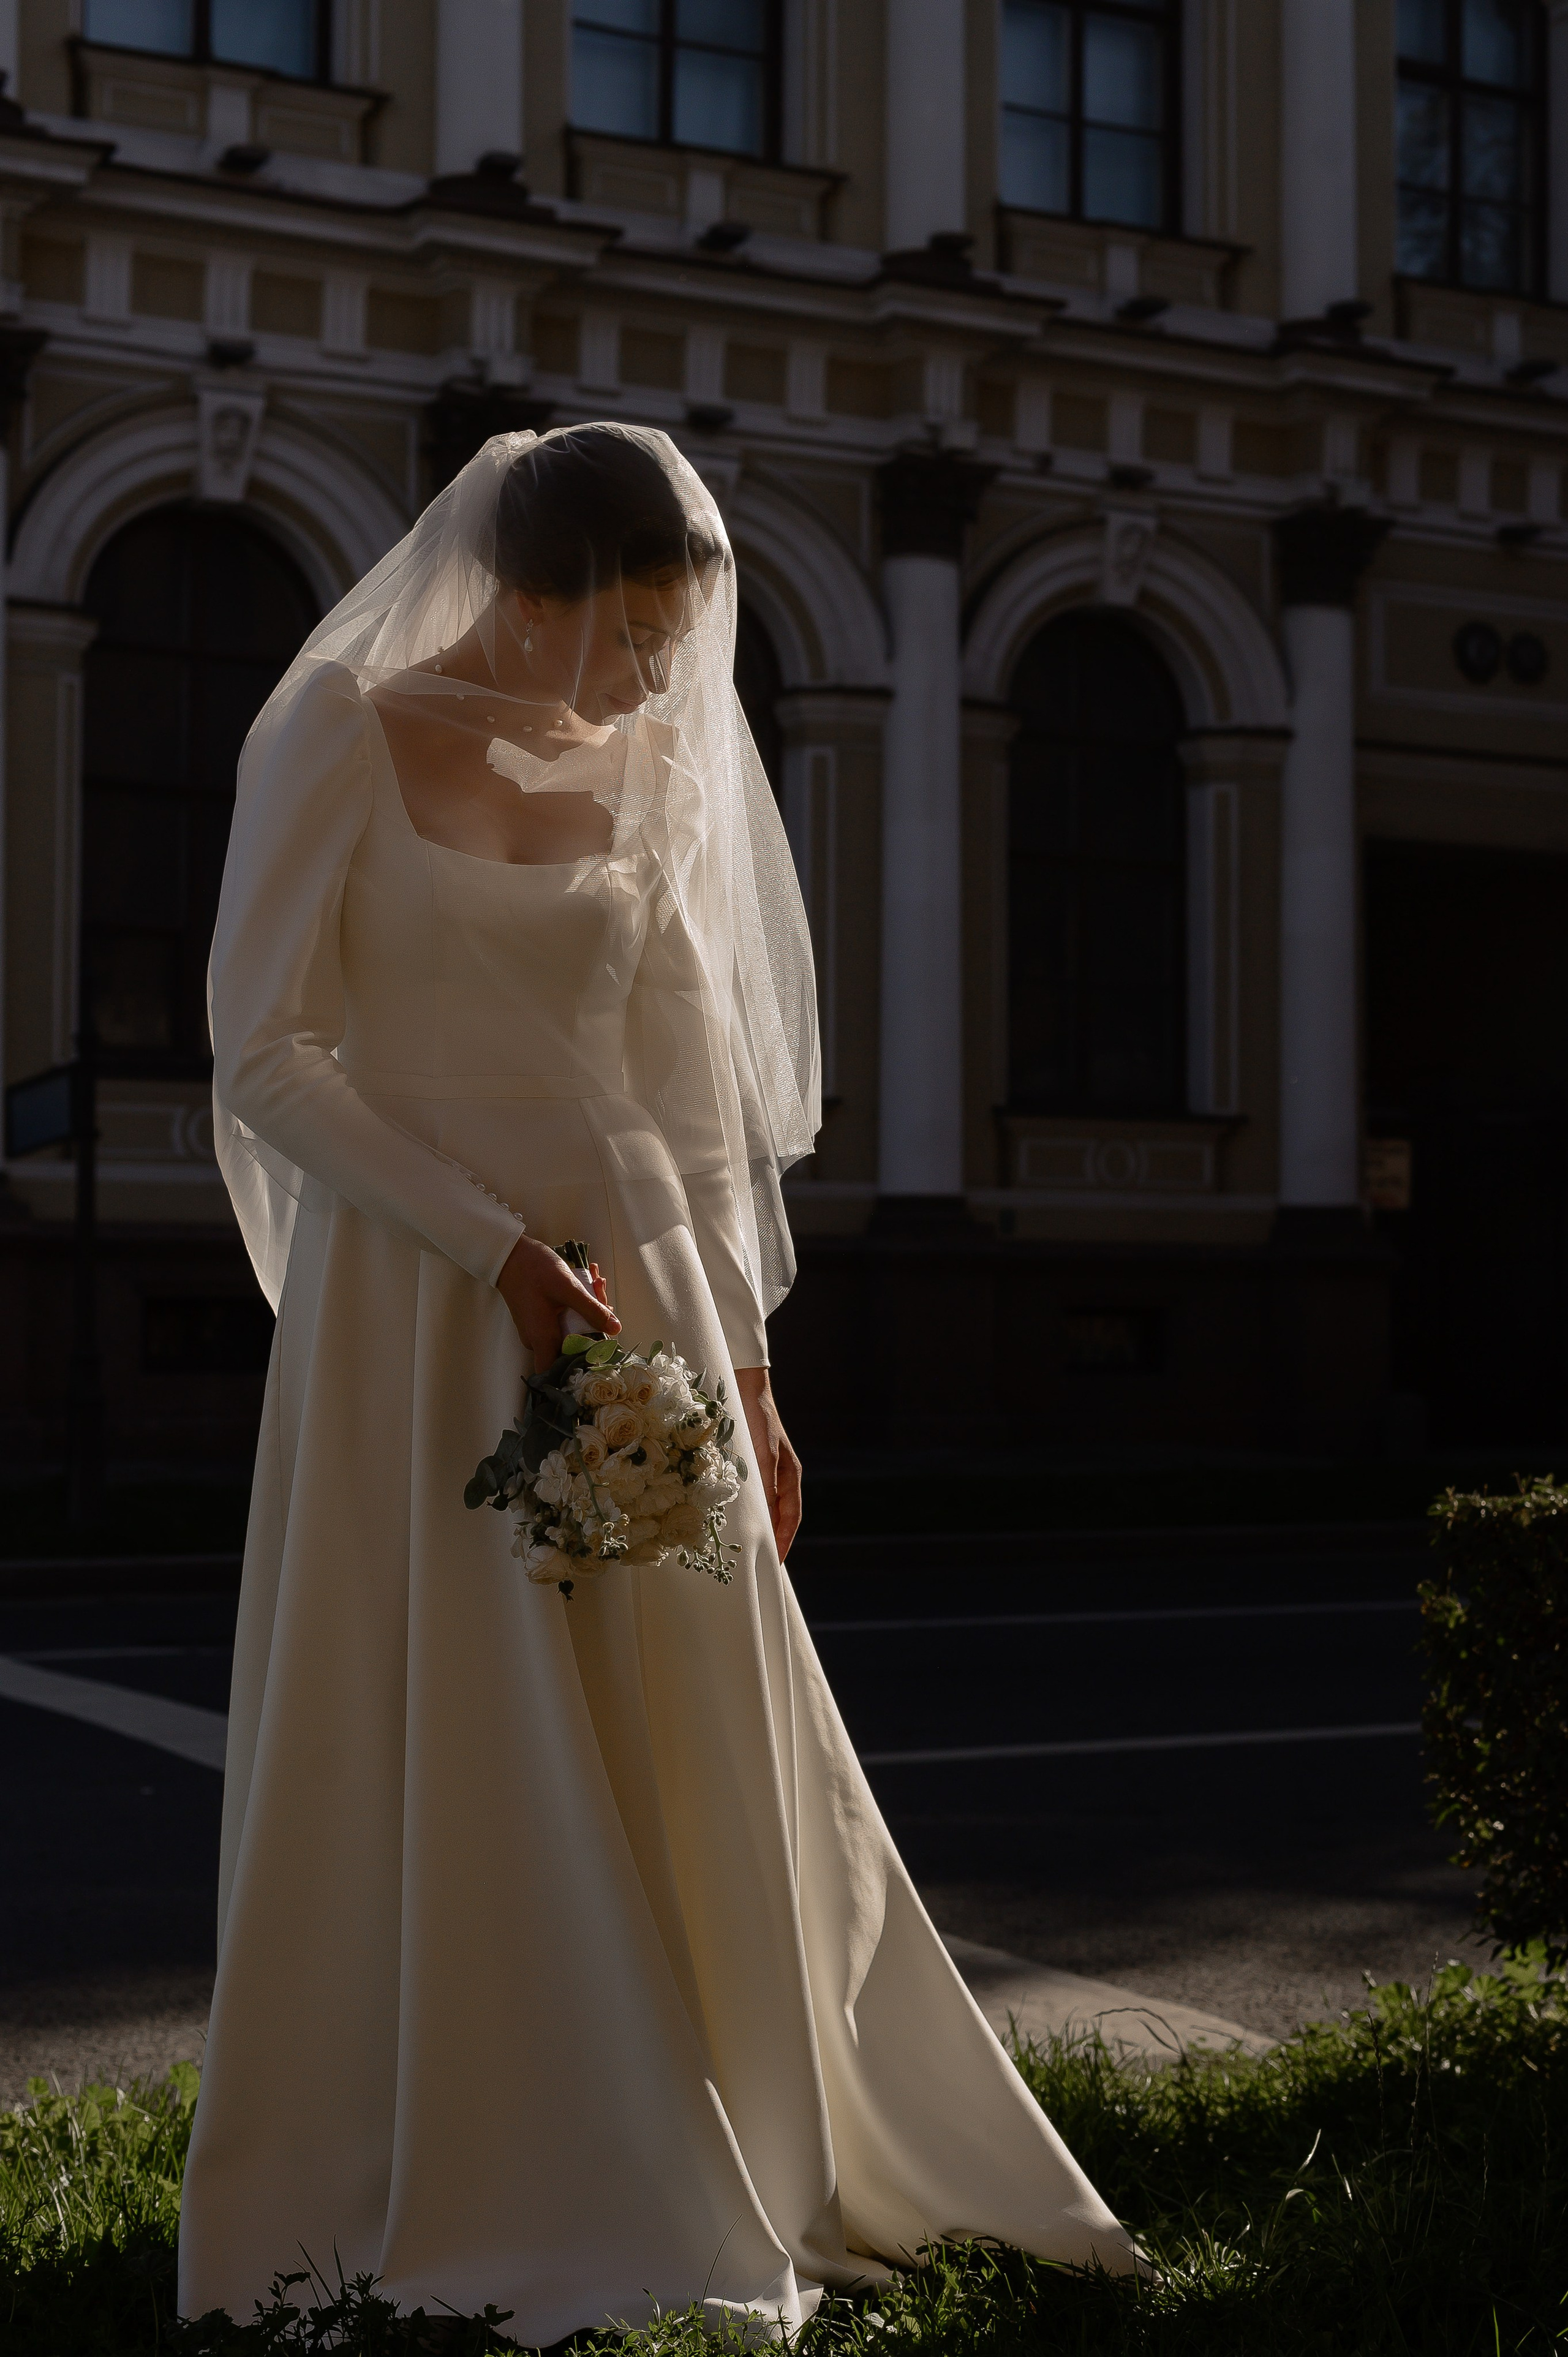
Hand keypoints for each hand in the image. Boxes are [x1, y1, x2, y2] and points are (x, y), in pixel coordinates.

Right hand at [496, 1234, 619, 1368]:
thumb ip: (591, 1310)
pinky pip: (563, 1318)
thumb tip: (615, 1329)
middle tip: (600, 1292)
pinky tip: (586, 1280)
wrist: (509, 1254)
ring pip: (570, 1328)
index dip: (579, 1367)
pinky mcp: (540, 1317)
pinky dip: (576, 1303)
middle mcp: (538, 1339)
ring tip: (595, 1280)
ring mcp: (538, 1329)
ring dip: (587, 1307)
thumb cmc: (534, 1270)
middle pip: (573, 1345)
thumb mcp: (568, 1288)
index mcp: (543, 1339)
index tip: (600, 1348)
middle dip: (593, 1322)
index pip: (558, 1372)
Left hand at [733, 1367, 801, 1561]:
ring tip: (750, 1549)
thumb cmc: (758, 1421)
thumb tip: (768, 1518)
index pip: (791, 1517)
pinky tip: (736, 1519)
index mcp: (790, 1476)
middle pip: (781, 1516)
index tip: (777, 1563)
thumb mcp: (764, 1455)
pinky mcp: (751, 1466)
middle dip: (775, 1540)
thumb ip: (767, 1485)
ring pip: (767, 1507)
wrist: (745, 1390)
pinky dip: (748, 1511)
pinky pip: (752, 1496)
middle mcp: (780, 1477)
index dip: (785, 1541)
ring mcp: (766, 1472)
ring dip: (761, 1527)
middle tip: (764, 1563)